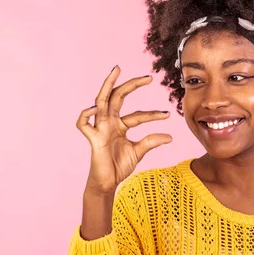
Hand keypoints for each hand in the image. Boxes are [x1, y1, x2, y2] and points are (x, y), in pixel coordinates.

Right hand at [76, 66, 171, 193]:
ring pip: (100, 101)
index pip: (138, 114)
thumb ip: (151, 142)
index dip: (153, 114)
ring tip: (116, 71)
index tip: (167, 114)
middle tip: (148, 77)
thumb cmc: (119, 166)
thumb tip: (170, 136)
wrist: (107, 183)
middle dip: (131, 85)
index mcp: (120, 125)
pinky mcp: (92, 138)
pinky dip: (86, 114)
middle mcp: (109, 122)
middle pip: (117, 97)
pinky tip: (95, 108)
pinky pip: (84, 124)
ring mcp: (100, 128)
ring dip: (107, 85)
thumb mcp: (138, 152)